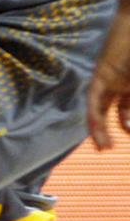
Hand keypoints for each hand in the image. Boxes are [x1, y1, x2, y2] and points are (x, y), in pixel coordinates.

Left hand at [88, 14, 129, 150]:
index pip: (124, 108)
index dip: (124, 122)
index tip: (125, 136)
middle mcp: (120, 81)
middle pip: (110, 110)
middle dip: (107, 130)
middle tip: (106, 149)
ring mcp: (111, 76)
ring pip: (99, 107)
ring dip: (99, 127)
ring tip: (104, 146)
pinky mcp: (102, 71)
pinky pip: (95, 96)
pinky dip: (95, 113)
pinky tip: (95, 127)